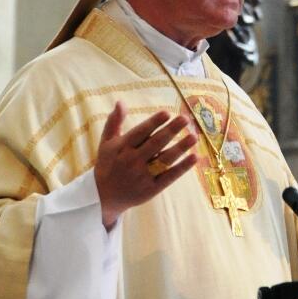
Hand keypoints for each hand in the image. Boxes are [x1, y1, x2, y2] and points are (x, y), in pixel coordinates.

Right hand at [94, 101, 197, 228]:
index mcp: (122, 147)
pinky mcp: (151, 189)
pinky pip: (169, 177)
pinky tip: (194, 157)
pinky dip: (182, 167)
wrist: (103, 197)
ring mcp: (142, 176)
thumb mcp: (106, 143)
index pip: (140, 132)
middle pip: (155, 144)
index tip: (167, 113)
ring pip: (164, 159)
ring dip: (180, 147)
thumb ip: (114, 122)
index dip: (153, 123)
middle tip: (185, 119)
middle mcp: (132, 161)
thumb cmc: (107, 164)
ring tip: (194, 136)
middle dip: (171, 130)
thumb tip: (120, 101)